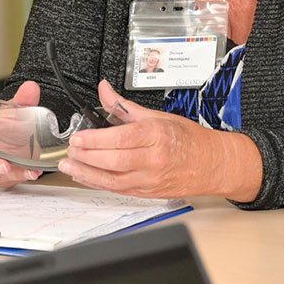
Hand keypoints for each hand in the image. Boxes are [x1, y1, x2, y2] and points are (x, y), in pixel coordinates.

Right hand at [0, 81, 44, 187]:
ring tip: (25, 169)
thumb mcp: (11, 109)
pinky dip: (20, 176)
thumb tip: (31, 88)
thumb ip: (22, 100)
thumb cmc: (3, 125)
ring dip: (8, 173)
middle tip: (1, 164)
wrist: (15, 138)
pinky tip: (32, 172)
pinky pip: (5, 180)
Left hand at [60, 80, 261, 200]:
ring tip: (70, 166)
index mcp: (158, 135)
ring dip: (87, 174)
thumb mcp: (158, 116)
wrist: (213, 164)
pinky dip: (99, 183)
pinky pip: (118, 190)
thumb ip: (124, 107)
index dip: (96, 140)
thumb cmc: (189, 140)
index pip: (122, 138)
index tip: (79, 137)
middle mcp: (154, 160)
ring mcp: (151, 179)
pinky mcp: (148, 192)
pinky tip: (85, 176)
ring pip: (113, 180)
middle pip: (115, 161)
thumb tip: (104, 90)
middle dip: (88, 157)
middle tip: (71, 151)